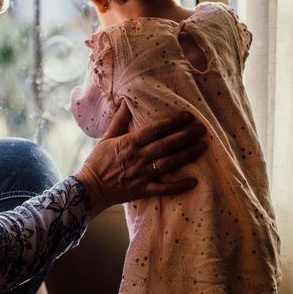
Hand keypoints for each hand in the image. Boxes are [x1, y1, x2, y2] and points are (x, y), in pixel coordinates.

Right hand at [76, 101, 206, 216]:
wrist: (90, 188)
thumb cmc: (98, 161)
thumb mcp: (106, 138)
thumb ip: (119, 121)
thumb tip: (126, 102)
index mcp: (129, 143)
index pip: (155, 130)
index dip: (172, 122)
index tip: (187, 116)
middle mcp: (138, 157)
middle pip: (166, 145)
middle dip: (186, 135)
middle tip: (202, 129)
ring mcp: (142, 174)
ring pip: (169, 163)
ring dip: (187, 155)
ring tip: (202, 147)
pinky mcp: (143, 190)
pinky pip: (164, 188)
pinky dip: (179, 186)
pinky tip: (194, 181)